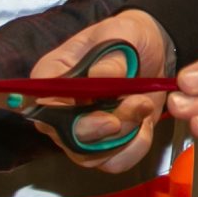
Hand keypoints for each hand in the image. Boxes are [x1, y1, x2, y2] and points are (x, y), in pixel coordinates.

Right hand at [27, 12, 177, 173]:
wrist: (153, 50)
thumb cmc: (127, 36)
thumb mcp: (122, 34)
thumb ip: (111, 58)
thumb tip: (102, 77)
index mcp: (51, 78)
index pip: (43, 110)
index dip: (72, 122)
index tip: (109, 120)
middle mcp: (59, 110)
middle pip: (67, 140)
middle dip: (107, 131)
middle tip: (138, 105)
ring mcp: (80, 129)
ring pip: (90, 157)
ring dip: (124, 139)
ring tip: (144, 107)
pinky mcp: (104, 142)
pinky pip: (112, 162)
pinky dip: (133, 149)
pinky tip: (146, 126)